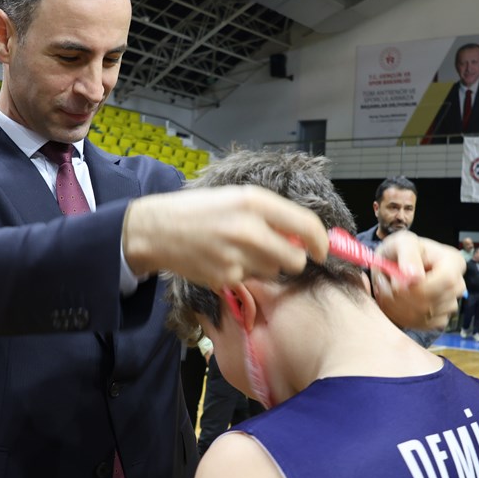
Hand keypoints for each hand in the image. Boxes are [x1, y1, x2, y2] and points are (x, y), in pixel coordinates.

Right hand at [123, 184, 328, 290]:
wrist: (157, 230)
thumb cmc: (200, 210)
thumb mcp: (237, 197)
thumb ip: (271, 213)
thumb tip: (304, 236)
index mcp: (254, 202)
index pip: (306, 225)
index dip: (320, 241)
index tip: (322, 249)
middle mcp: (249, 229)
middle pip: (295, 258)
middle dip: (293, 258)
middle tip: (278, 251)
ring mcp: (237, 256)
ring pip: (273, 270)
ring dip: (264, 264)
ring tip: (239, 249)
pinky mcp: (226, 278)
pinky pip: (250, 279)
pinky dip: (242, 272)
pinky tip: (222, 259)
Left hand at [372, 231, 465, 330]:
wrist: (395, 266)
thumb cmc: (401, 250)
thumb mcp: (401, 242)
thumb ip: (408, 254)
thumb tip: (415, 276)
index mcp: (454, 262)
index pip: (446, 280)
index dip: (420, 286)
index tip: (396, 282)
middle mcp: (457, 285)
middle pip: (434, 300)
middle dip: (403, 296)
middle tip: (385, 283)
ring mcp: (450, 304)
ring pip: (425, 315)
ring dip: (398, 306)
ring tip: (388, 289)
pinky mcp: (440, 319)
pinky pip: (423, 324)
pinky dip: (403, 316)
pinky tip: (395, 302)